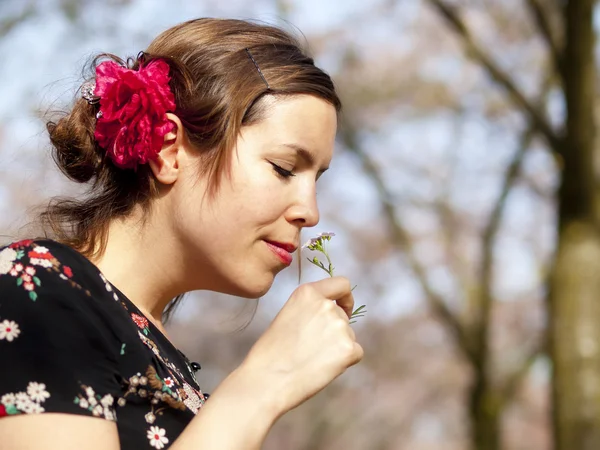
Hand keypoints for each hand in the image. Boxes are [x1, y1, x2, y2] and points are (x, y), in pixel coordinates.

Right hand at [240, 276, 363, 415]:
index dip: (345, 297)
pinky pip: (355, 353)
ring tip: (311, 360)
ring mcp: (340, 326)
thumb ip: (310, 310)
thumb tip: (331, 318)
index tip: (343, 307)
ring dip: (337, 347)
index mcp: (308, 293)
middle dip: (333, 331)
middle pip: (343, 316)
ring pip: (349, 336)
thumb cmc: (271, 353)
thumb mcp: (287, 316)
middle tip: (311, 349)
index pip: (341, 284)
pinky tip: (321, 368)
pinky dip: (344, 362)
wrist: (267, 380)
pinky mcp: (349, 348)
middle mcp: (326, 305)